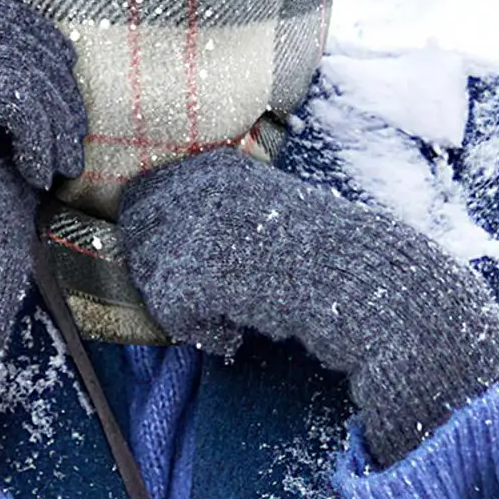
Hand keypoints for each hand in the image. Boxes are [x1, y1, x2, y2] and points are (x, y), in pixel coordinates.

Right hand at [0, 0, 86, 439]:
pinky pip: (11, 91)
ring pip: (13, 56)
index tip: (60, 83)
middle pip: (3, 24)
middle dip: (55, 74)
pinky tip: (36, 173)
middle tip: (70, 136)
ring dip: (56, 108)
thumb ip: (17, 83)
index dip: (33, 32)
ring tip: (60, 160)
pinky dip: (41, 132)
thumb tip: (56, 35)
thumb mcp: (10, 137)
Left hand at [117, 148, 498, 466]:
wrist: (361, 282)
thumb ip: (212, 208)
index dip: (154, 235)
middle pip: (137, 234)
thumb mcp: (263, 209)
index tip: (192, 260)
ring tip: (228, 311)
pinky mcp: (195, 274)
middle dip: (160, 270)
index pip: (142, 194)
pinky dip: (200, 333)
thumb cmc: (317, 253)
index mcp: (215, 165)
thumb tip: (150, 221)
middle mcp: (198, 187)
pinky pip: (170, 313)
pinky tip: (234, 333)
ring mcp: (195, 228)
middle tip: (207, 294)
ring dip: (181, 302)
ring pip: (150, 276)